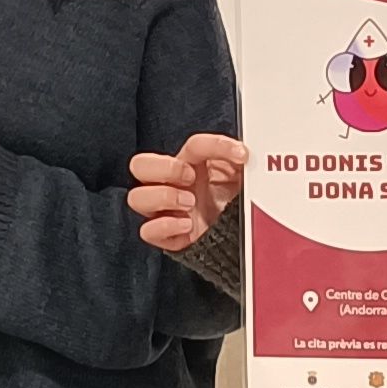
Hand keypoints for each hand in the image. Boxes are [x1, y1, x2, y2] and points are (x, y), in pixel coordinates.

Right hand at [128, 133, 247, 252]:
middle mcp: (173, 186)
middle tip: (190, 177)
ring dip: (162, 197)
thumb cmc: (238, 205)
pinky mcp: (169, 237)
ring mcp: (167, 211)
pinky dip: (164, 226)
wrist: (243, 242)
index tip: (242, 155)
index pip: (194, 146)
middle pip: (140, 165)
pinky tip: (186, 225)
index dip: (216, 145)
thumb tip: (249, 154)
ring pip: (137, 198)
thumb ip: (244, 163)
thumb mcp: (245, 179)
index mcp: (192, 165)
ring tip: (189, 203)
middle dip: (164, 168)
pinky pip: (147, 231)